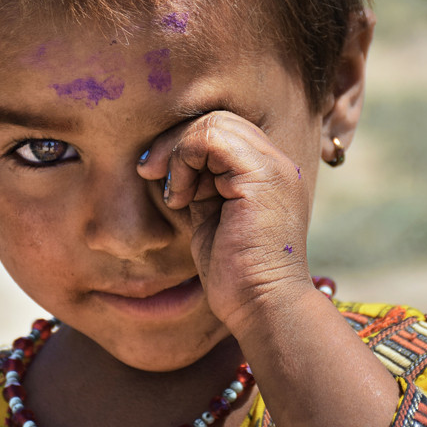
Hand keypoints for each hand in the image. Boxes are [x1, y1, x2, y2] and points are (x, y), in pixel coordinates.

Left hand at [138, 111, 314, 334]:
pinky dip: (185, 159)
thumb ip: (200, 186)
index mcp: (268, 171)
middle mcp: (277, 162)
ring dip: (178, 152)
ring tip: (173, 192)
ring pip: (214, 123)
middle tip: (149, 172)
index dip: (184, 144)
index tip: (156, 175)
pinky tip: (180, 196)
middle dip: (175, 141)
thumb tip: (169, 163)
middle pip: (218, 118)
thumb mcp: (210, 218)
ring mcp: (274, 166)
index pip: (223, 129)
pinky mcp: (262, 176)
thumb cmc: (235, 275)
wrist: (262, 307)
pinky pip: (213, 139)